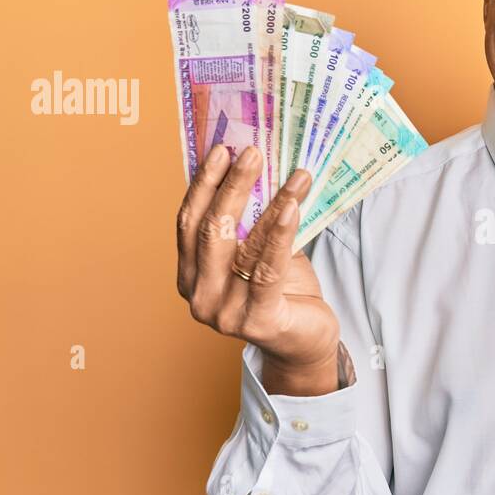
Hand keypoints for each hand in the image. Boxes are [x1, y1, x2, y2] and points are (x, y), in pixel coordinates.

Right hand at [176, 144, 341, 395]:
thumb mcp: (258, 253)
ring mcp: (224, 313)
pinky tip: (292, 207)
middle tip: (252, 152)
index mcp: (190, 277)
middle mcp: (199, 296)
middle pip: (210, 229)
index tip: (220, 150)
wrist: (306, 344)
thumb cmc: (283, 293)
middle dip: (231, 185)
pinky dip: (279, 234)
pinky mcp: (257, 322)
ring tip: (294, 175)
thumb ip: (249, 224)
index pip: (188, 222)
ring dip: (271, 203)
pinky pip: (267, 269)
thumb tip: (257, 169)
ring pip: (241, 245)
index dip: (203, 184)